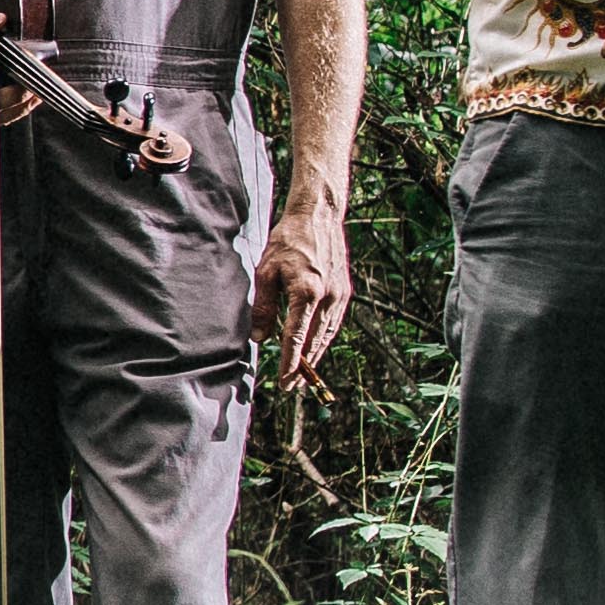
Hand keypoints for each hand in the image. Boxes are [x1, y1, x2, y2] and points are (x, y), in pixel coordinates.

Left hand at [249, 194, 351, 386]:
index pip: (296, 337)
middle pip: (315, 341)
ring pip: (327, 335)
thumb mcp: (266, 271)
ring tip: (305, 375)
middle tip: (294, 387)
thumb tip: (259, 338)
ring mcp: (340, 295)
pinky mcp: (345, 291)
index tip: (285, 382)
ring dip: (316, 356)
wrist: (318, 217)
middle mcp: (327, 297)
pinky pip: (334, 322)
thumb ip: (263, 307)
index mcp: (306, 292)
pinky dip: (325, 339)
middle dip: (304, 366)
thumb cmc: (288, 241)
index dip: (290, 363)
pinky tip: (316, 347)